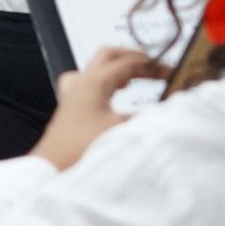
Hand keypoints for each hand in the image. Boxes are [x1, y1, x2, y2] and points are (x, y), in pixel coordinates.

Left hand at [33, 47, 167, 169]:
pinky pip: (88, 83)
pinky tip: (114, 95)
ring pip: (97, 69)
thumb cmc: (82, 147)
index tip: (172, 71)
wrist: (52, 169)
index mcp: (93, 82)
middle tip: (154, 67)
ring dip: (118, 69)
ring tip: (135, 79)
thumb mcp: (119, 130)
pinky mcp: (71, 108)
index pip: (127, 62)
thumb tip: (166, 110)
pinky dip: (106, 82)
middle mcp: (81, 82)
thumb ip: (144, 117)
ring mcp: (73, 94)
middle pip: (109, 56)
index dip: (151, 64)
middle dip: (133, 58)